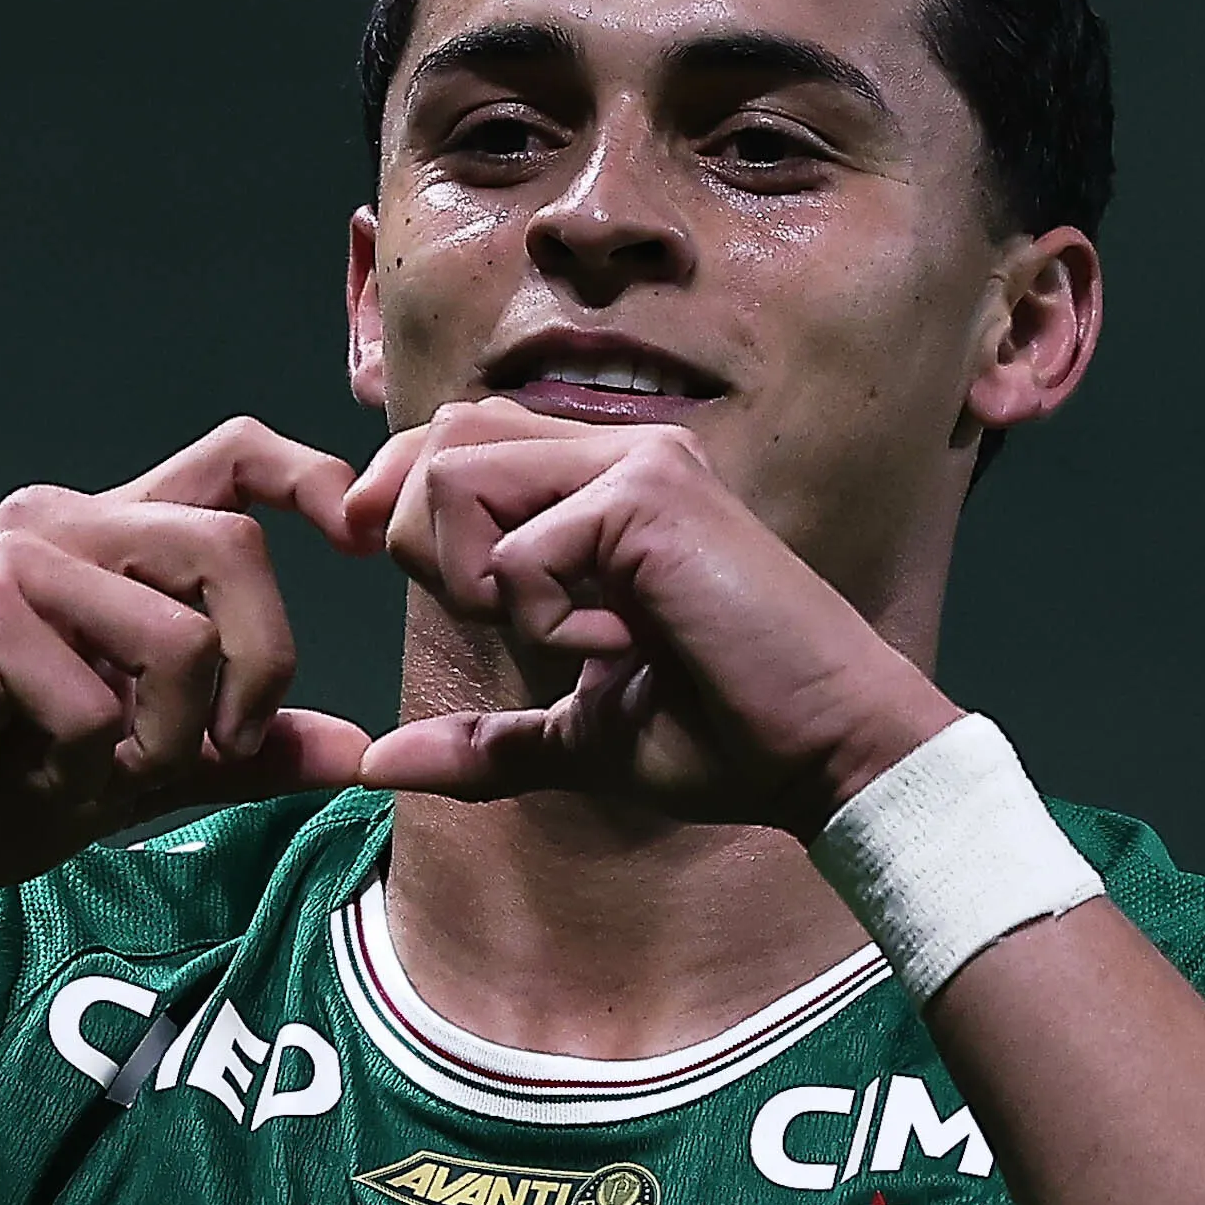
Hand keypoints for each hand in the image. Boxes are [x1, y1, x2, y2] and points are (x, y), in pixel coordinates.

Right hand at [0, 418, 375, 920]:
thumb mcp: (144, 769)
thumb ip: (246, 752)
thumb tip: (361, 750)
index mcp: (110, 537)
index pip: (233, 458)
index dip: (314, 481)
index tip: (362, 542)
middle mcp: (64, 522)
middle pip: (233, 548)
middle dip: (257, 669)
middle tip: (219, 749)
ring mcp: (16, 562)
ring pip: (179, 632)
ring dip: (170, 735)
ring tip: (111, 770)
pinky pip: (100, 698)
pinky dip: (92, 765)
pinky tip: (41, 776)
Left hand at [342, 400, 958, 832]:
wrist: (827, 752)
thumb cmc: (727, 740)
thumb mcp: (578, 735)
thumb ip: (483, 740)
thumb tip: (377, 765)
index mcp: (599, 486)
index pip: (451, 442)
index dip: (401, 507)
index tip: (420, 585)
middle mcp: (617, 450)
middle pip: (436, 440)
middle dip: (425, 545)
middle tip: (505, 622)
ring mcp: (636, 461)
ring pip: (456, 473)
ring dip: (480, 578)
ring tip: (571, 636)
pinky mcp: (647, 496)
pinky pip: (519, 548)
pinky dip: (543, 619)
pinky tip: (623, 646)